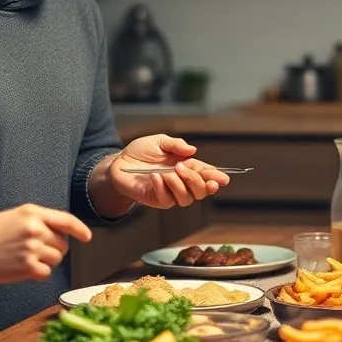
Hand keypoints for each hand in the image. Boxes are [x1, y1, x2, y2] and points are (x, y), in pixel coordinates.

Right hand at [0, 204, 92, 283]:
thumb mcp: (12, 217)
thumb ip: (35, 220)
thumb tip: (56, 229)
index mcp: (32, 213)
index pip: (66, 220)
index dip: (80, 229)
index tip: (86, 237)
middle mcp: (35, 229)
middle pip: (63, 244)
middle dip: (54, 249)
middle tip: (36, 252)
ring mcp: (33, 248)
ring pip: (56, 259)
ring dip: (46, 262)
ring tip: (26, 259)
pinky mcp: (28, 267)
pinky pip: (46, 273)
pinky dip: (38, 274)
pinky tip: (22, 269)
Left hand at [111, 134, 230, 208]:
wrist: (118, 163)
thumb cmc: (139, 153)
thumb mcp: (159, 141)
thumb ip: (175, 144)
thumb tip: (192, 150)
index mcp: (186, 167)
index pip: (206, 175)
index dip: (216, 178)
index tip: (223, 178)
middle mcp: (181, 182)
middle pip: (201, 191)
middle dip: (196, 180)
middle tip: (181, 167)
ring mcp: (170, 193)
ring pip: (187, 198)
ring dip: (179, 184)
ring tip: (166, 172)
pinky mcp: (157, 200)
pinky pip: (167, 200)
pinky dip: (162, 187)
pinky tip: (154, 176)